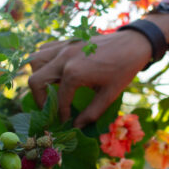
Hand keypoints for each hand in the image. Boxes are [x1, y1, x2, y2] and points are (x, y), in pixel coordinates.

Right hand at [28, 30, 151, 127]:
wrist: (132, 43)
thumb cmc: (123, 69)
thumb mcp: (109, 95)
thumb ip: (91, 113)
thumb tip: (77, 126)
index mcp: (74, 73)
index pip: (59, 99)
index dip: (61, 113)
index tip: (65, 121)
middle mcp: (64, 58)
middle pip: (36, 80)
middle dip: (39, 98)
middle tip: (49, 108)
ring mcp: (63, 47)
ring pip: (35, 61)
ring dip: (38, 76)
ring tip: (48, 89)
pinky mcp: (66, 41)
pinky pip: (45, 49)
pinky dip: (43, 61)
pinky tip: (53, 71)